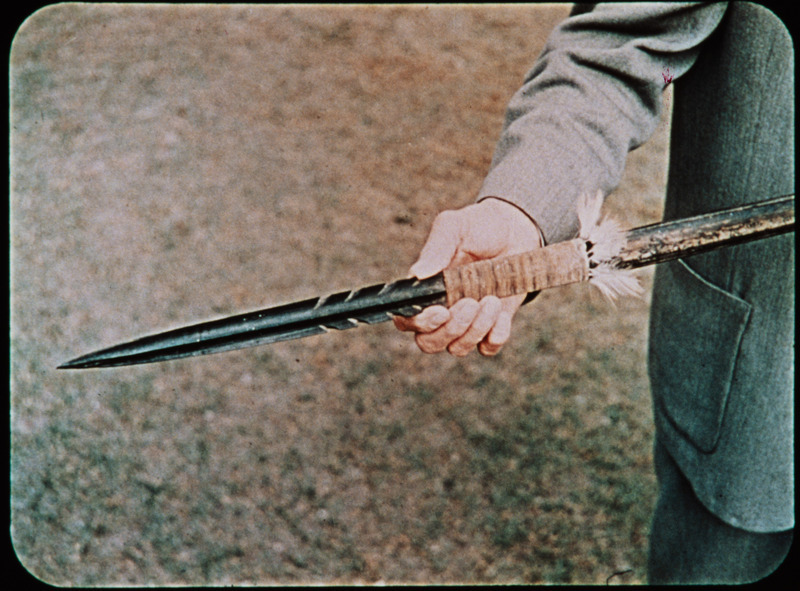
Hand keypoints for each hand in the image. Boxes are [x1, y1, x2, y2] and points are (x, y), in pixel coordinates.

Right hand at [393, 197, 542, 355]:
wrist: (516, 229)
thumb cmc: (478, 226)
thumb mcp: (455, 227)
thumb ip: (435, 249)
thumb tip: (417, 274)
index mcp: (425, 289)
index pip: (407, 319)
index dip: (419, 322)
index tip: (440, 310)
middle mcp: (442, 310)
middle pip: (429, 342)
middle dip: (451, 330)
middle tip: (471, 303)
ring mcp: (467, 321)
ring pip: (458, 348)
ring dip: (475, 330)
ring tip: (492, 299)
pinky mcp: (492, 325)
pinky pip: (487, 348)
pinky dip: (495, 336)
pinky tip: (501, 313)